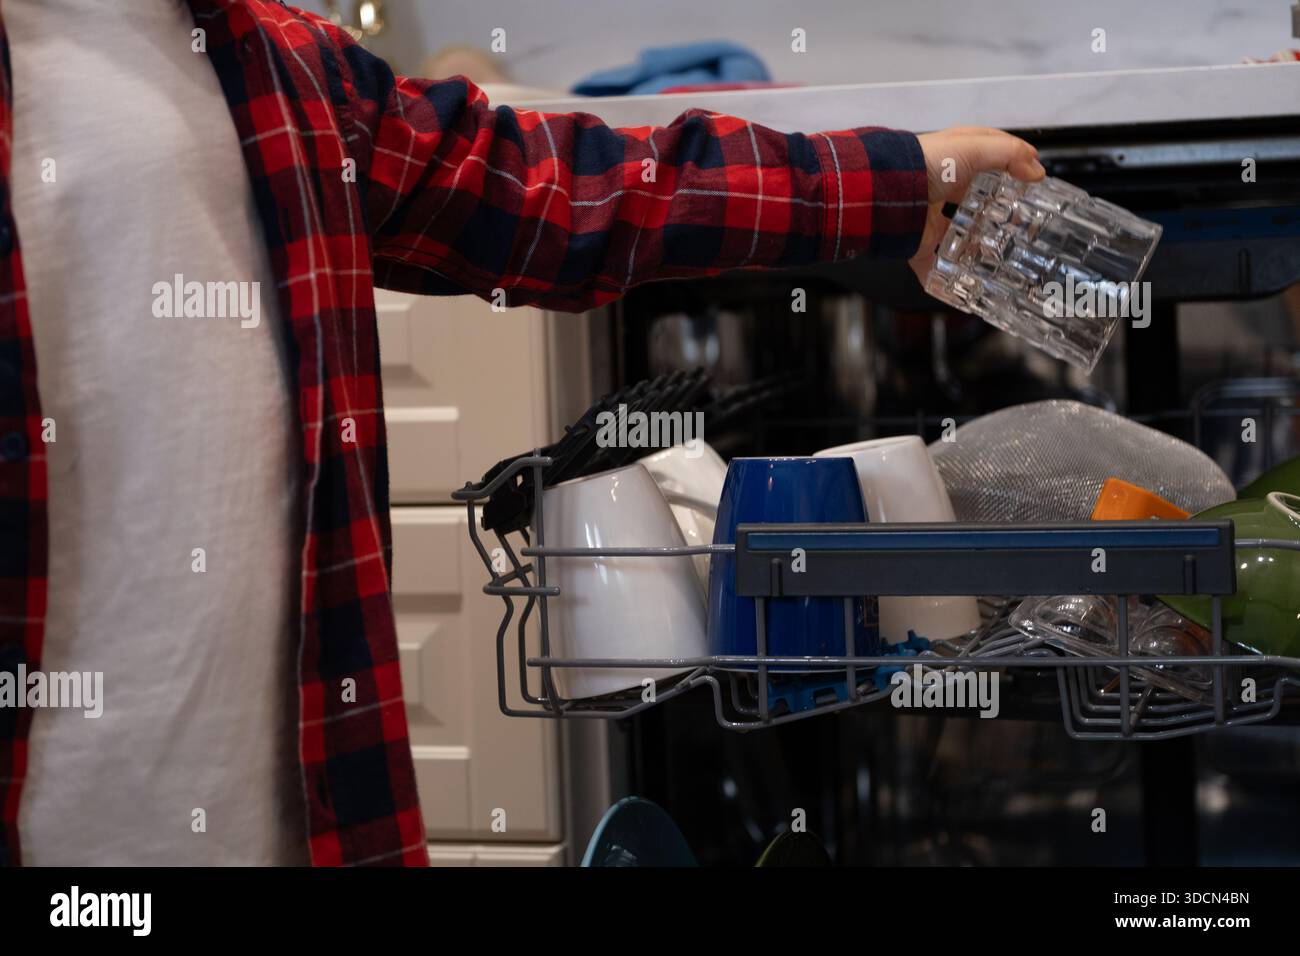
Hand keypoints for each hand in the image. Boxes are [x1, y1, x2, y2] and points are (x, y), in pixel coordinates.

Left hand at [910, 126, 1044, 283]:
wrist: (891, 192)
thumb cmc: (929, 163)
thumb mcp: (974, 146)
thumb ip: (1008, 155)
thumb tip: (1035, 170)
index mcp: (954, 159)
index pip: (988, 156)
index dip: (1011, 163)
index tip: (1033, 176)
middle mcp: (943, 185)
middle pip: (974, 196)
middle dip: (996, 208)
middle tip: (1021, 219)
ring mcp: (931, 215)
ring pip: (958, 230)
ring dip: (976, 241)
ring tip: (1001, 251)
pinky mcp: (921, 241)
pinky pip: (933, 261)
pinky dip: (944, 273)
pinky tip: (963, 280)